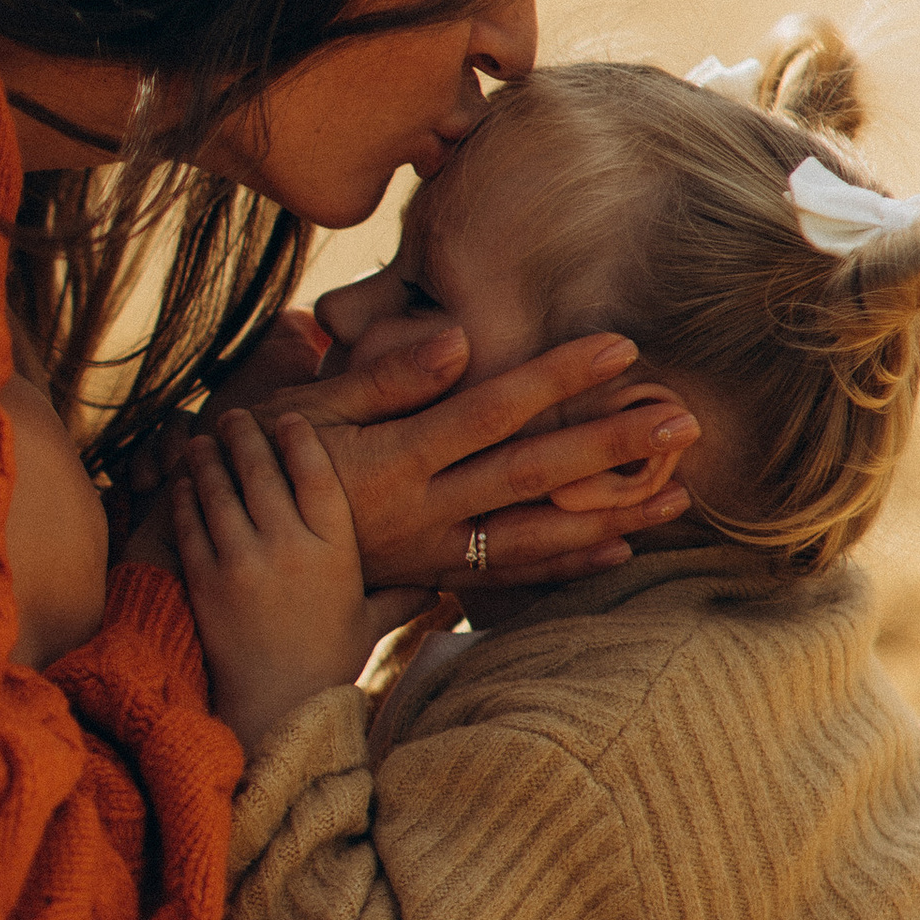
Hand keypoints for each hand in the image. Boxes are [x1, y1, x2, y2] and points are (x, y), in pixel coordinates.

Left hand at [172, 409, 431, 755]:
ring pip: (221, 488)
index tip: (289, 418)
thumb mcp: (367, 625)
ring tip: (206, 437)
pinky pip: (191, 521)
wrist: (276, 710)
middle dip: (247, 436)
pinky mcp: (205, 580)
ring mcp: (243, 562)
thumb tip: (440, 585)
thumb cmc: (325, 666)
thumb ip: (400, 597)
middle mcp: (290, 548)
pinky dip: (186, 495)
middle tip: (237, 415)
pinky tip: (185, 479)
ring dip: (211, 457)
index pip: (316, 475)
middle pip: (263, 470)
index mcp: (335, 551)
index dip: (300, 440)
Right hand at [253, 319, 697, 588]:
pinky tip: (623, 546)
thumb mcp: (310, 413)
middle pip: (531, 476)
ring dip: (610, 514)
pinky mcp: (434, 579)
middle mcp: (421, 511)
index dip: (556, 377)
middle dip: (610, 447)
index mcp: (393, 458)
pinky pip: (511, 576)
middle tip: (683, 421)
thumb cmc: (271, 462)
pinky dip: (569, 564)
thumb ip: (386, 378)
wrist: (237, 558)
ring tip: (679, 492)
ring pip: (535, 536)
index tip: (620, 347)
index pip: (490, 410)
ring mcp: (431, 553)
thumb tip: (456, 340)